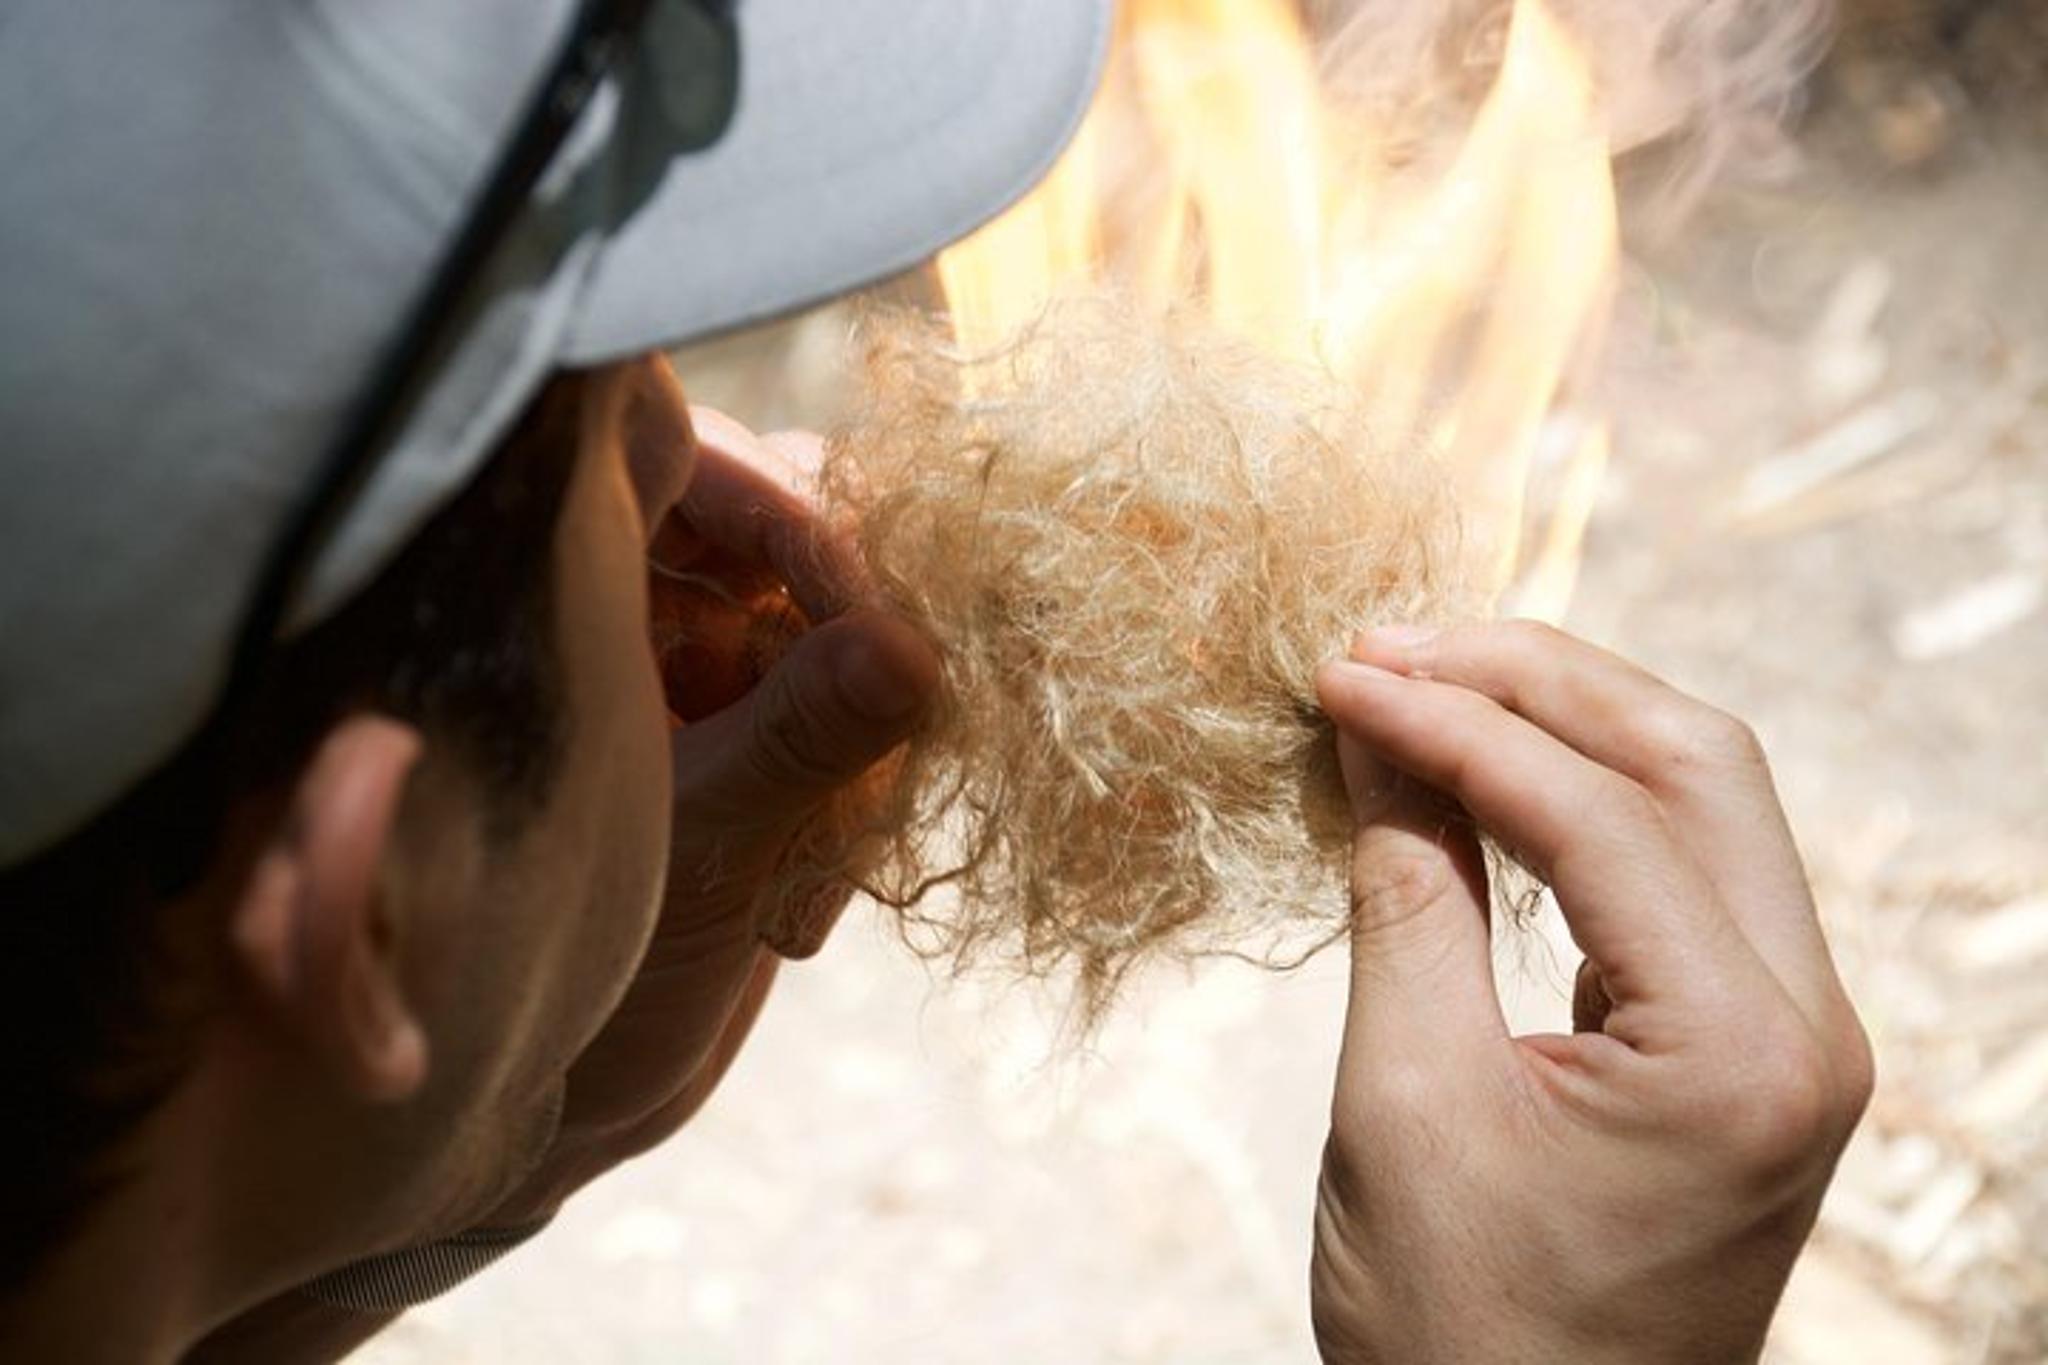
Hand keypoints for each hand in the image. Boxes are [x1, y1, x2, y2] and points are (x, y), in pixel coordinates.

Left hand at [493, 382, 938, 1219]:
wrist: (563, 1103)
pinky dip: (856, 805)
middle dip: (851, 647)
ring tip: (811, 868)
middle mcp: (633, 606)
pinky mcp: (751, 737)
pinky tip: (800, 913)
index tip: (874, 626)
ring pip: (841, 634)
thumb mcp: (700, 847)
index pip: (702, 467)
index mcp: (566, 588)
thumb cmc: (563, 975)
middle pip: (792, 541)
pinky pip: (854, 719)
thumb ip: (802, 739)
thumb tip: (912, 649)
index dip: (797, 523)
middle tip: (886, 731)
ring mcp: (697, 671)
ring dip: (860, 750)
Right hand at [1309, 621, 1871, 1364]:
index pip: (1599, 816)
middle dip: (1535, 681)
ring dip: (1562, 723)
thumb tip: (1380, 734)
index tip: (1341, 674)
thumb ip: (1405, 897)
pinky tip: (1481, 775)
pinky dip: (1578, 801)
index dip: (1457, 725)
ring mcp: (1793, 1035)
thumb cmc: (1457, 1329)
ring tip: (1425, 681)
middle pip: (1696, 764)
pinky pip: (1681, 870)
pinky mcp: (1750, 1045)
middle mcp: (1808, 1027)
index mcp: (1743, 1057)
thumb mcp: (1405, 1101)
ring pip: (1703, 799)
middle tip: (1392, 644)